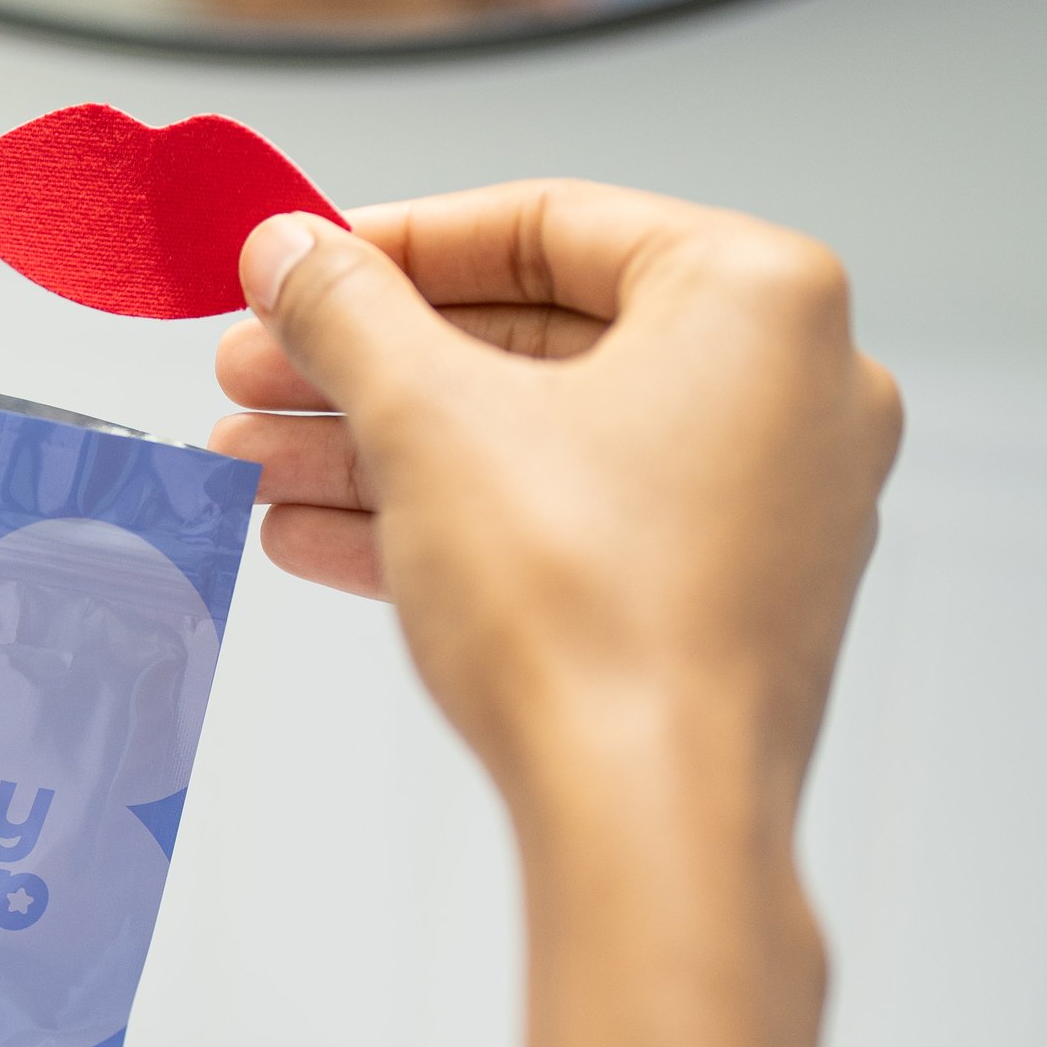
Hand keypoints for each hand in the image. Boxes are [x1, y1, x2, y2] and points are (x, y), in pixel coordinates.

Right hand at [210, 182, 901, 842]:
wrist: (648, 820)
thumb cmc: (589, 615)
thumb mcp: (426, 419)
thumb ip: (347, 312)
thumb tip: (292, 254)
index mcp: (759, 301)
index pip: (547, 225)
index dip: (392, 243)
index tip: (297, 264)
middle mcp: (790, 392)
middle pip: (537, 340)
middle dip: (372, 365)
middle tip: (259, 370)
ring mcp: (765, 505)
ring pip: (540, 442)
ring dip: (385, 449)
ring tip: (256, 462)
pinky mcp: (722, 600)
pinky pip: (571, 523)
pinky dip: (454, 521)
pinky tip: (325, 535)